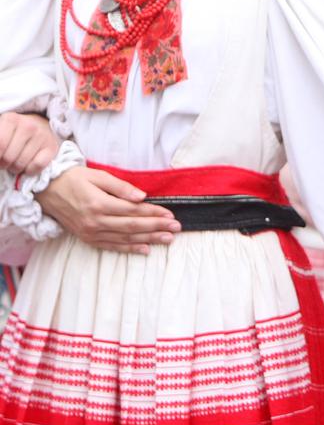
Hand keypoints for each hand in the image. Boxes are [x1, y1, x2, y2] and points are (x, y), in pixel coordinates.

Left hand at [0, 113, 58, 175]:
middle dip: (4, 164)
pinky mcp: (52, 147)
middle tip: (6, 162)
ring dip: (15, 169)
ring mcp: (42, 136)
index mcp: (11, 119)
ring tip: (16, 163)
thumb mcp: (2, 130)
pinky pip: (37, 166)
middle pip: (9, 157)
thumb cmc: (16, 131)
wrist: (41, 125)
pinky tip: (28, 166)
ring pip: (21, 164)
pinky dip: (30, 170)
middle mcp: (28, 126)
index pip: (0, 145)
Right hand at [36, 166, 180, 254]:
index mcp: (99, 203)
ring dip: (148, 239)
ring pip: (125, 238)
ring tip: (167, 239)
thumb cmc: (74, 179)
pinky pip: (111, 246)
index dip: (154, 212)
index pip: (133, 210)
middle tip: (176, 228)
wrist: (46, 191)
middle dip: (156, 227)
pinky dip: (129, 248)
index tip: (170, 214)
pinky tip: (145, 249)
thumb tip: (141, 196)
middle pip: (132, 226)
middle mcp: (95, 221)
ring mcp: (90, 232)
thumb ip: (121, 187)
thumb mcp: (98, 175)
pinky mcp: (87, 238)